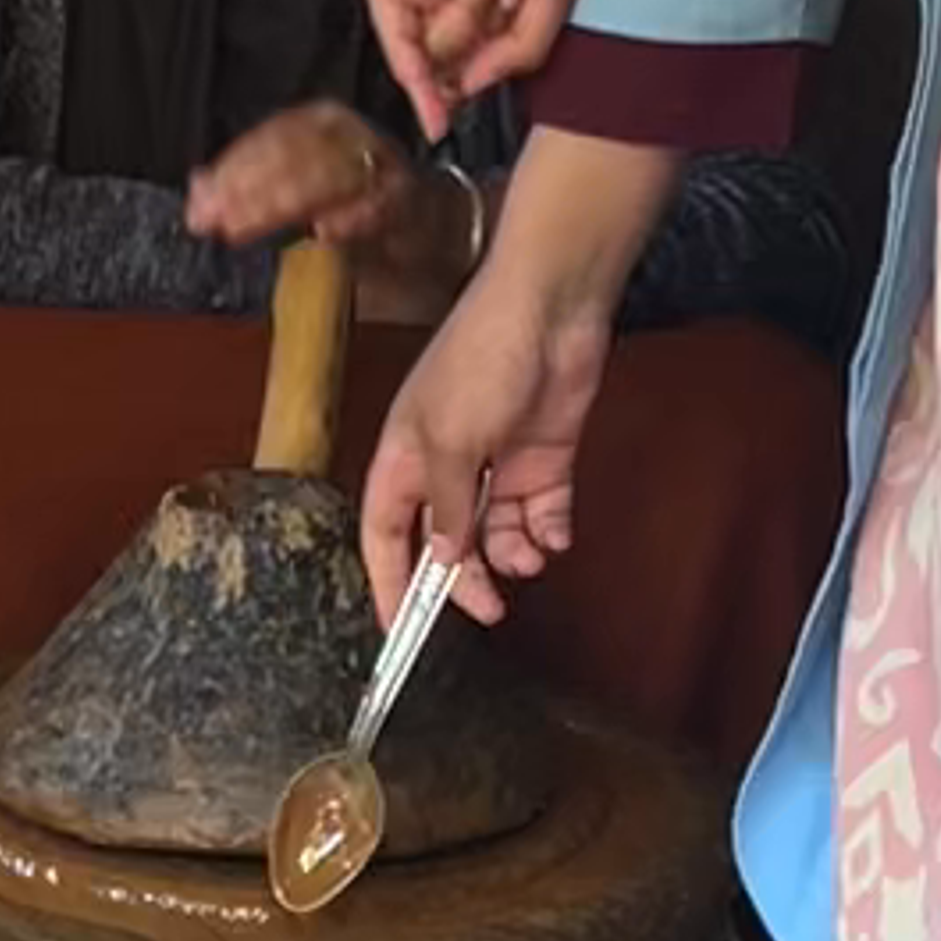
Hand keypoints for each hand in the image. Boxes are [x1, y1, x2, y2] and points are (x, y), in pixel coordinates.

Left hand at [185, 98, 476, 330]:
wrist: (430, 223)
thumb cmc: (356, 205)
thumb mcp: (295, 193)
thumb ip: (247, 189)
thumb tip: (195, 188)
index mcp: (319, 123)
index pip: (268, 138)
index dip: (231, 170)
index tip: (202, 203)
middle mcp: (349, 133)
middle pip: (291, 154)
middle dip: (248, 191)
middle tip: (217, 222)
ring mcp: (382, 162)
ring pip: (327, 175)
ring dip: (283, 204)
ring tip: (247, 227)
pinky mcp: (410, 196)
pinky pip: (379, 203)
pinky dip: (353, 218)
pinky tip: (325, 233)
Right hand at [360, 260, 614, 627]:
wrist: (550, 311)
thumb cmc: (480, 360)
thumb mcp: (450, 441)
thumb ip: (446, 508)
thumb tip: (445, 561)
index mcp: (405, 459)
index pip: (387, 534)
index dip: (390, 582)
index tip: (402, 629)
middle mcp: (447, 467)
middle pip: (445, 544)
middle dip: (463, 581)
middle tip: (487, 609)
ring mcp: (497, 463)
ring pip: (496, 534)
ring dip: (511, 555)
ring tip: (528, 557)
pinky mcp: (543, 458)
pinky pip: (542, 513)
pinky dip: (548, 531)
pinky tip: (554, 533)